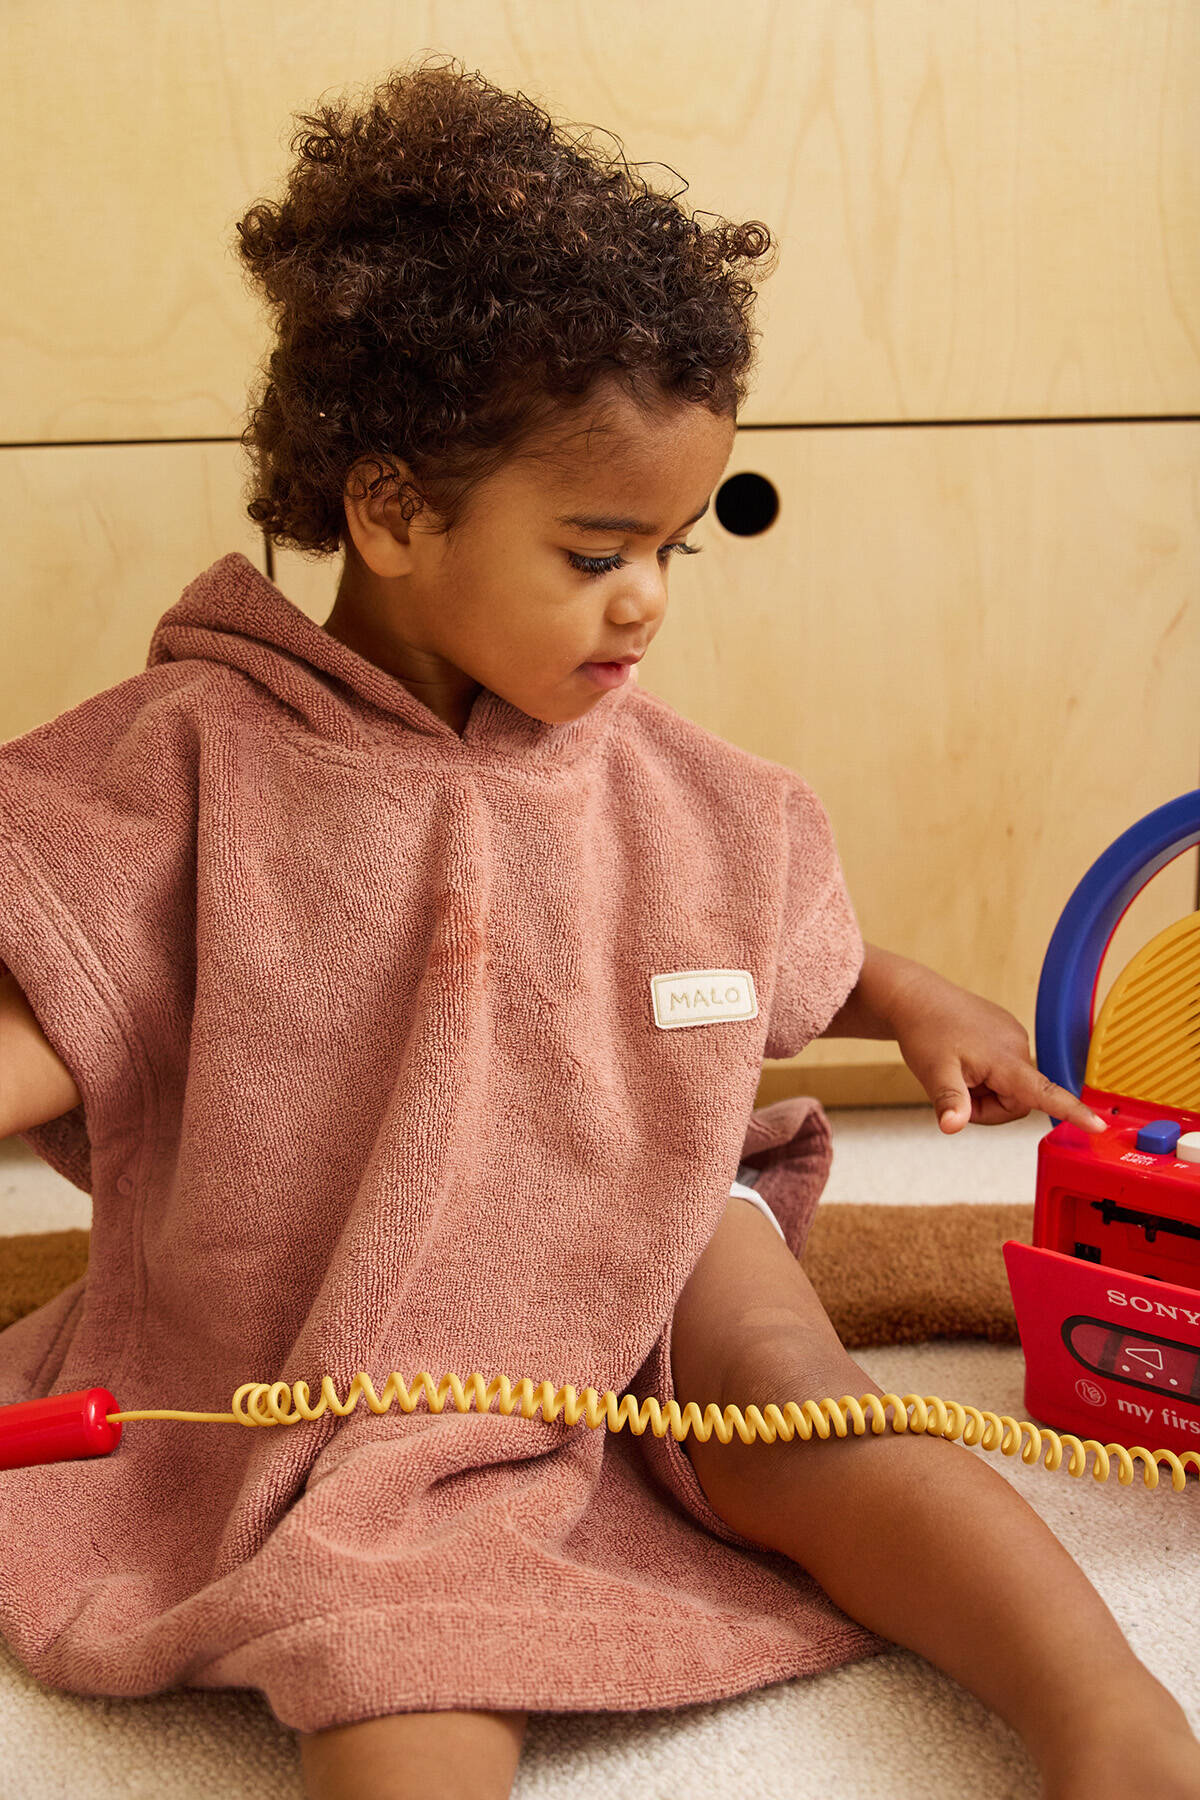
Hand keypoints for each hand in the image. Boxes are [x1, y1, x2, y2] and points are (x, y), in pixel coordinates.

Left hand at [886, 964, 1106, 1136]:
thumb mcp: (932, 1072)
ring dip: (985, 1091)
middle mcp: (1017, 1046)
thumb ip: (950, 1101)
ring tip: (957, 1071)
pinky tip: (963, 1059)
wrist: (916, 997)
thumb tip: (952, 1127)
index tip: (1098, 1125)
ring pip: (1010, 1088)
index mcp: (1005, 1058)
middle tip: (956, 1092)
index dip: (1071, 1111)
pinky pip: (1004, 1071)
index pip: (1045, 1092)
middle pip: (1017, 1101)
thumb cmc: (926, 1030)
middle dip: (988, 1107)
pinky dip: (985, 1076)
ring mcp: (1013, 1038)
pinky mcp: (1006, 1035)